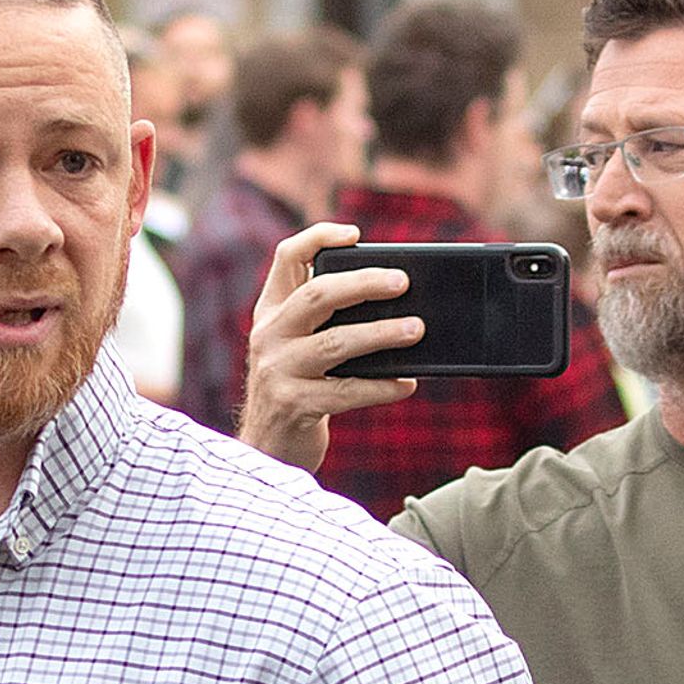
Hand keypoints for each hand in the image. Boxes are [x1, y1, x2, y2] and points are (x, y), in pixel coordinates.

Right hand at [236, 222, 419, 471]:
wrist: (267, 449)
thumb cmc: (296, 389)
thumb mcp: (297, 347)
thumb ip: (325, 321)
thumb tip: (394, 302)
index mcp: (271, 312)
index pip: (286, 258)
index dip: (319, 238)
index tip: (355, 234)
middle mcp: (269, 336)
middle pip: (317, 293)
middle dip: (364, 283)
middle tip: (403, 282)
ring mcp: (278, 371)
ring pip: (336, 342)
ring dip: (382, 334)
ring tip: (416, 330)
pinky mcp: (294, 405)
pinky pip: (347, 391)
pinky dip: (382, 386)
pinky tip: (406, 384)